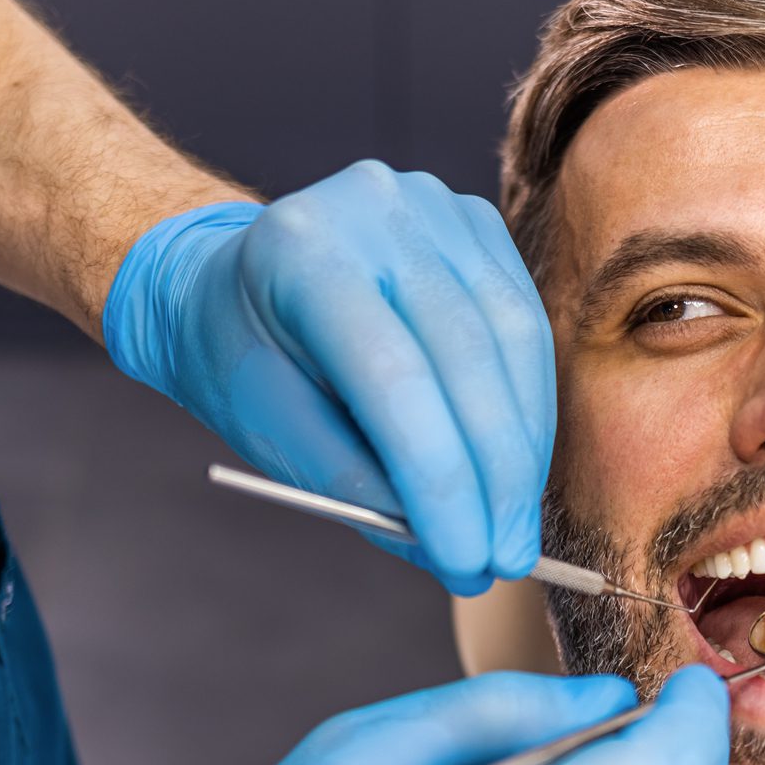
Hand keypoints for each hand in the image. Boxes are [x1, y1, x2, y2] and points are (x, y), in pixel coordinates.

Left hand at [101, 162, 555, 593]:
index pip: (392, 373)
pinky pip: (525, 324)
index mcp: (299, 249)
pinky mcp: (475, 223)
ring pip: (512, 337)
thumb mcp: (270, 427)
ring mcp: (433, 204)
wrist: (237, 278)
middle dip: (494, 473)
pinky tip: (519, 468)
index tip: (465, 559)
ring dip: (523, 448)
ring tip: (514, 528)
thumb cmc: (245, 357)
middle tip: (504, 559)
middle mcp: (373, 206)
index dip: (439, 475)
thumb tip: (450, 545)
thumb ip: (354, 482)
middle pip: (464, 353)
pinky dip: (528, 407)